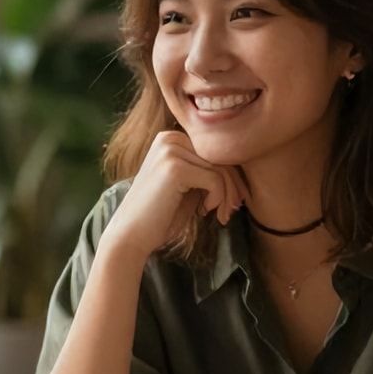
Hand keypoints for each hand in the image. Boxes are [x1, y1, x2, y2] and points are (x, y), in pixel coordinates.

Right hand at [101, 130, 246, 263]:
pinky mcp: (175, 167)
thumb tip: (241, 171)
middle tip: (232, 210)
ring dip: (227, 196)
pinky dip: (217, 198)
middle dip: (233, 186)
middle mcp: (170, 138)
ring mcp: (170, 150)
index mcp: (171, 138)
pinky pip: (214, 180)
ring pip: (220, 169)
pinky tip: (204, 211)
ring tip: (221, 215)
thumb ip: (207, 172)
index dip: (230, 176)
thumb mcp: (188, 187)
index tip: (232, 201)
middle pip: (220, 157)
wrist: (131, 235)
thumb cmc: (160, 215)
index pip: (214, 151)